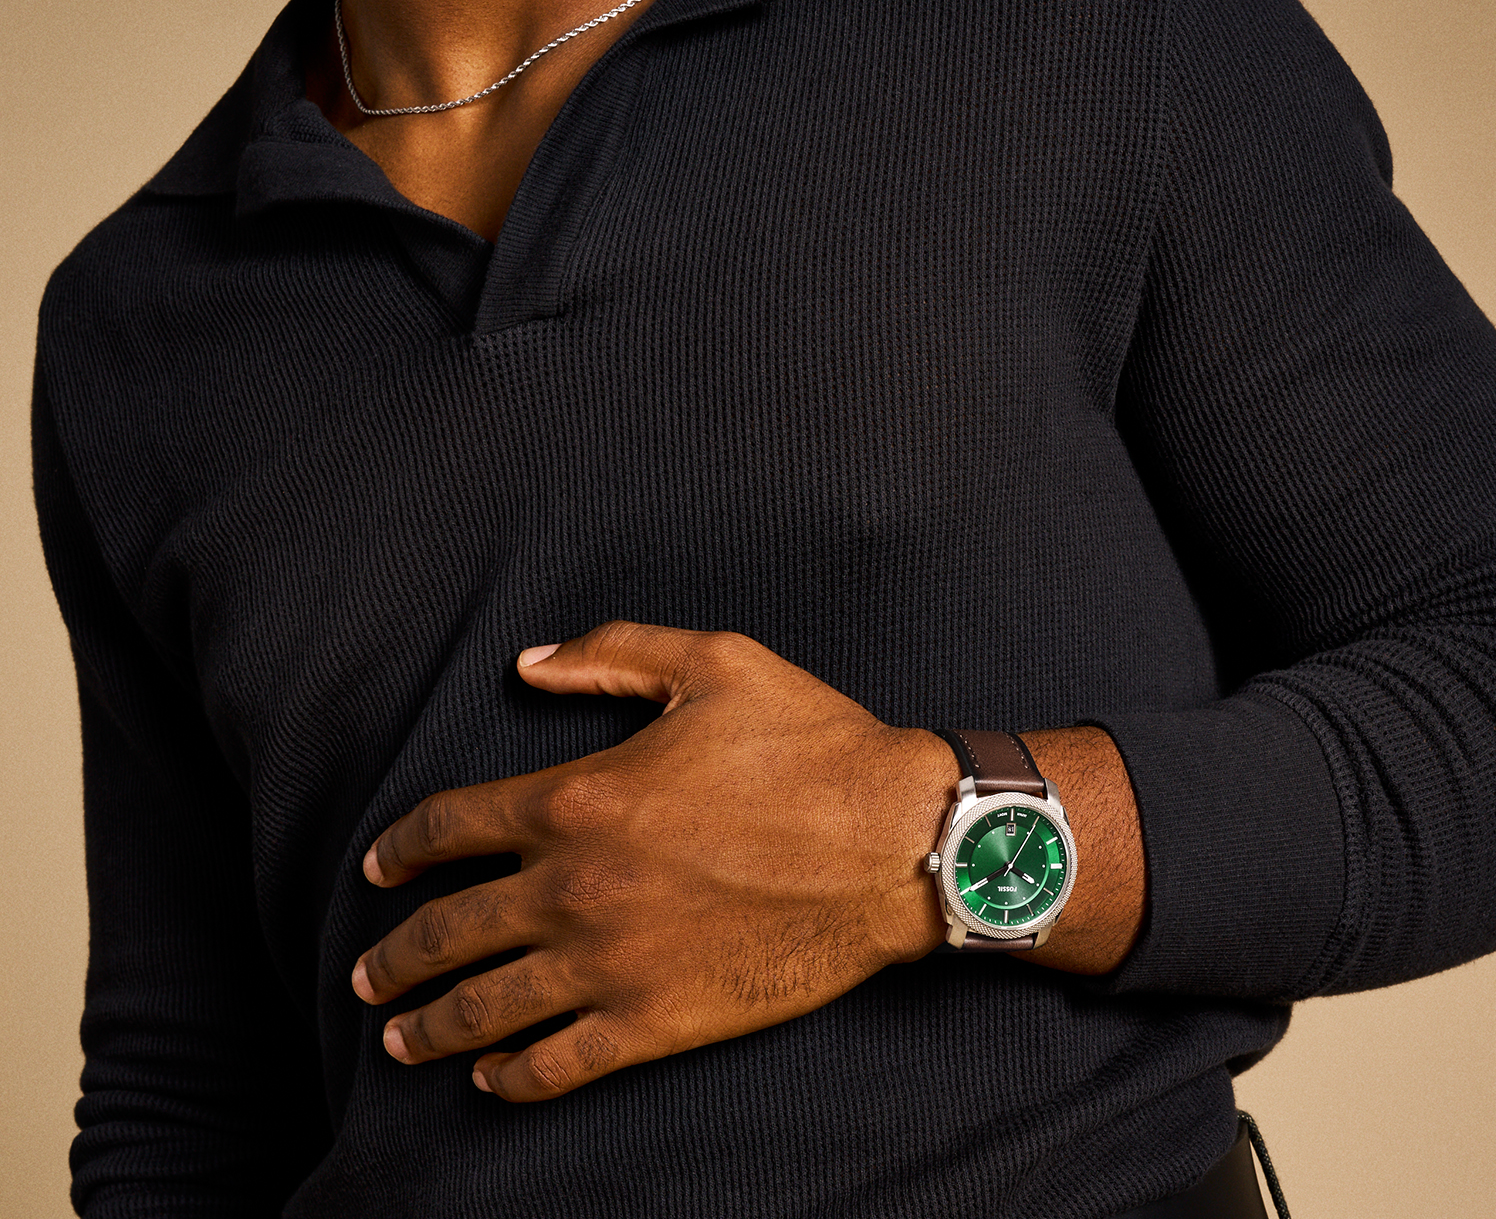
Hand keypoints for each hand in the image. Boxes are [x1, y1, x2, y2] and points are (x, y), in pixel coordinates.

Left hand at [350, 622, 954, 1101]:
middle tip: (366, 975)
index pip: (450, 826)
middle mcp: (575, 886)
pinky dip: (513, 1076)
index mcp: (579, 796)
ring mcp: (612, 962)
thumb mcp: (713, 662)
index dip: (400, 849)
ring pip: (488, 1007)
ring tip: (398, 1039)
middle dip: (396, 954)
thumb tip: (527, 663)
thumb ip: (610, 654)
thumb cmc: (811, 743)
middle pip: (449, 930)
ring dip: (431, 1026)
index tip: (379, 868)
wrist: (894, 841)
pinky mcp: (657, 1020)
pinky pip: (560, 1064)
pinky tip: (491, 1077)